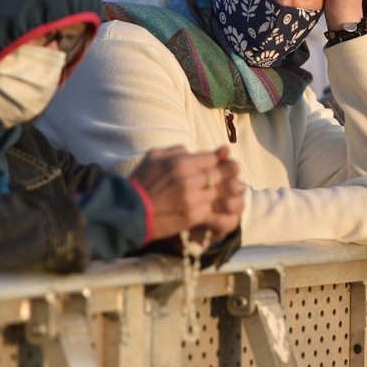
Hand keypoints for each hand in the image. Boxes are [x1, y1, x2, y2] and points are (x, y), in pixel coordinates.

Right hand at [129, 145, 245, 240]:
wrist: (129, 212)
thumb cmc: (140, 182)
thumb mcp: (154, 157)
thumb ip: (175, 150)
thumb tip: (191, 150)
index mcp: (180, 162)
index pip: (211, 158)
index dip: (218, 159)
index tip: (223, 160)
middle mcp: (189, 179)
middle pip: (220, 173)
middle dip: (230, 172)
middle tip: (235, 172)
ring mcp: (193, 199)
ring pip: (221, 192)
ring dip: (229, 191)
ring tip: (237, 189)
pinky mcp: (194, 216)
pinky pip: (216, 211)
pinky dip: (222, 209)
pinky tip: (227, 208)